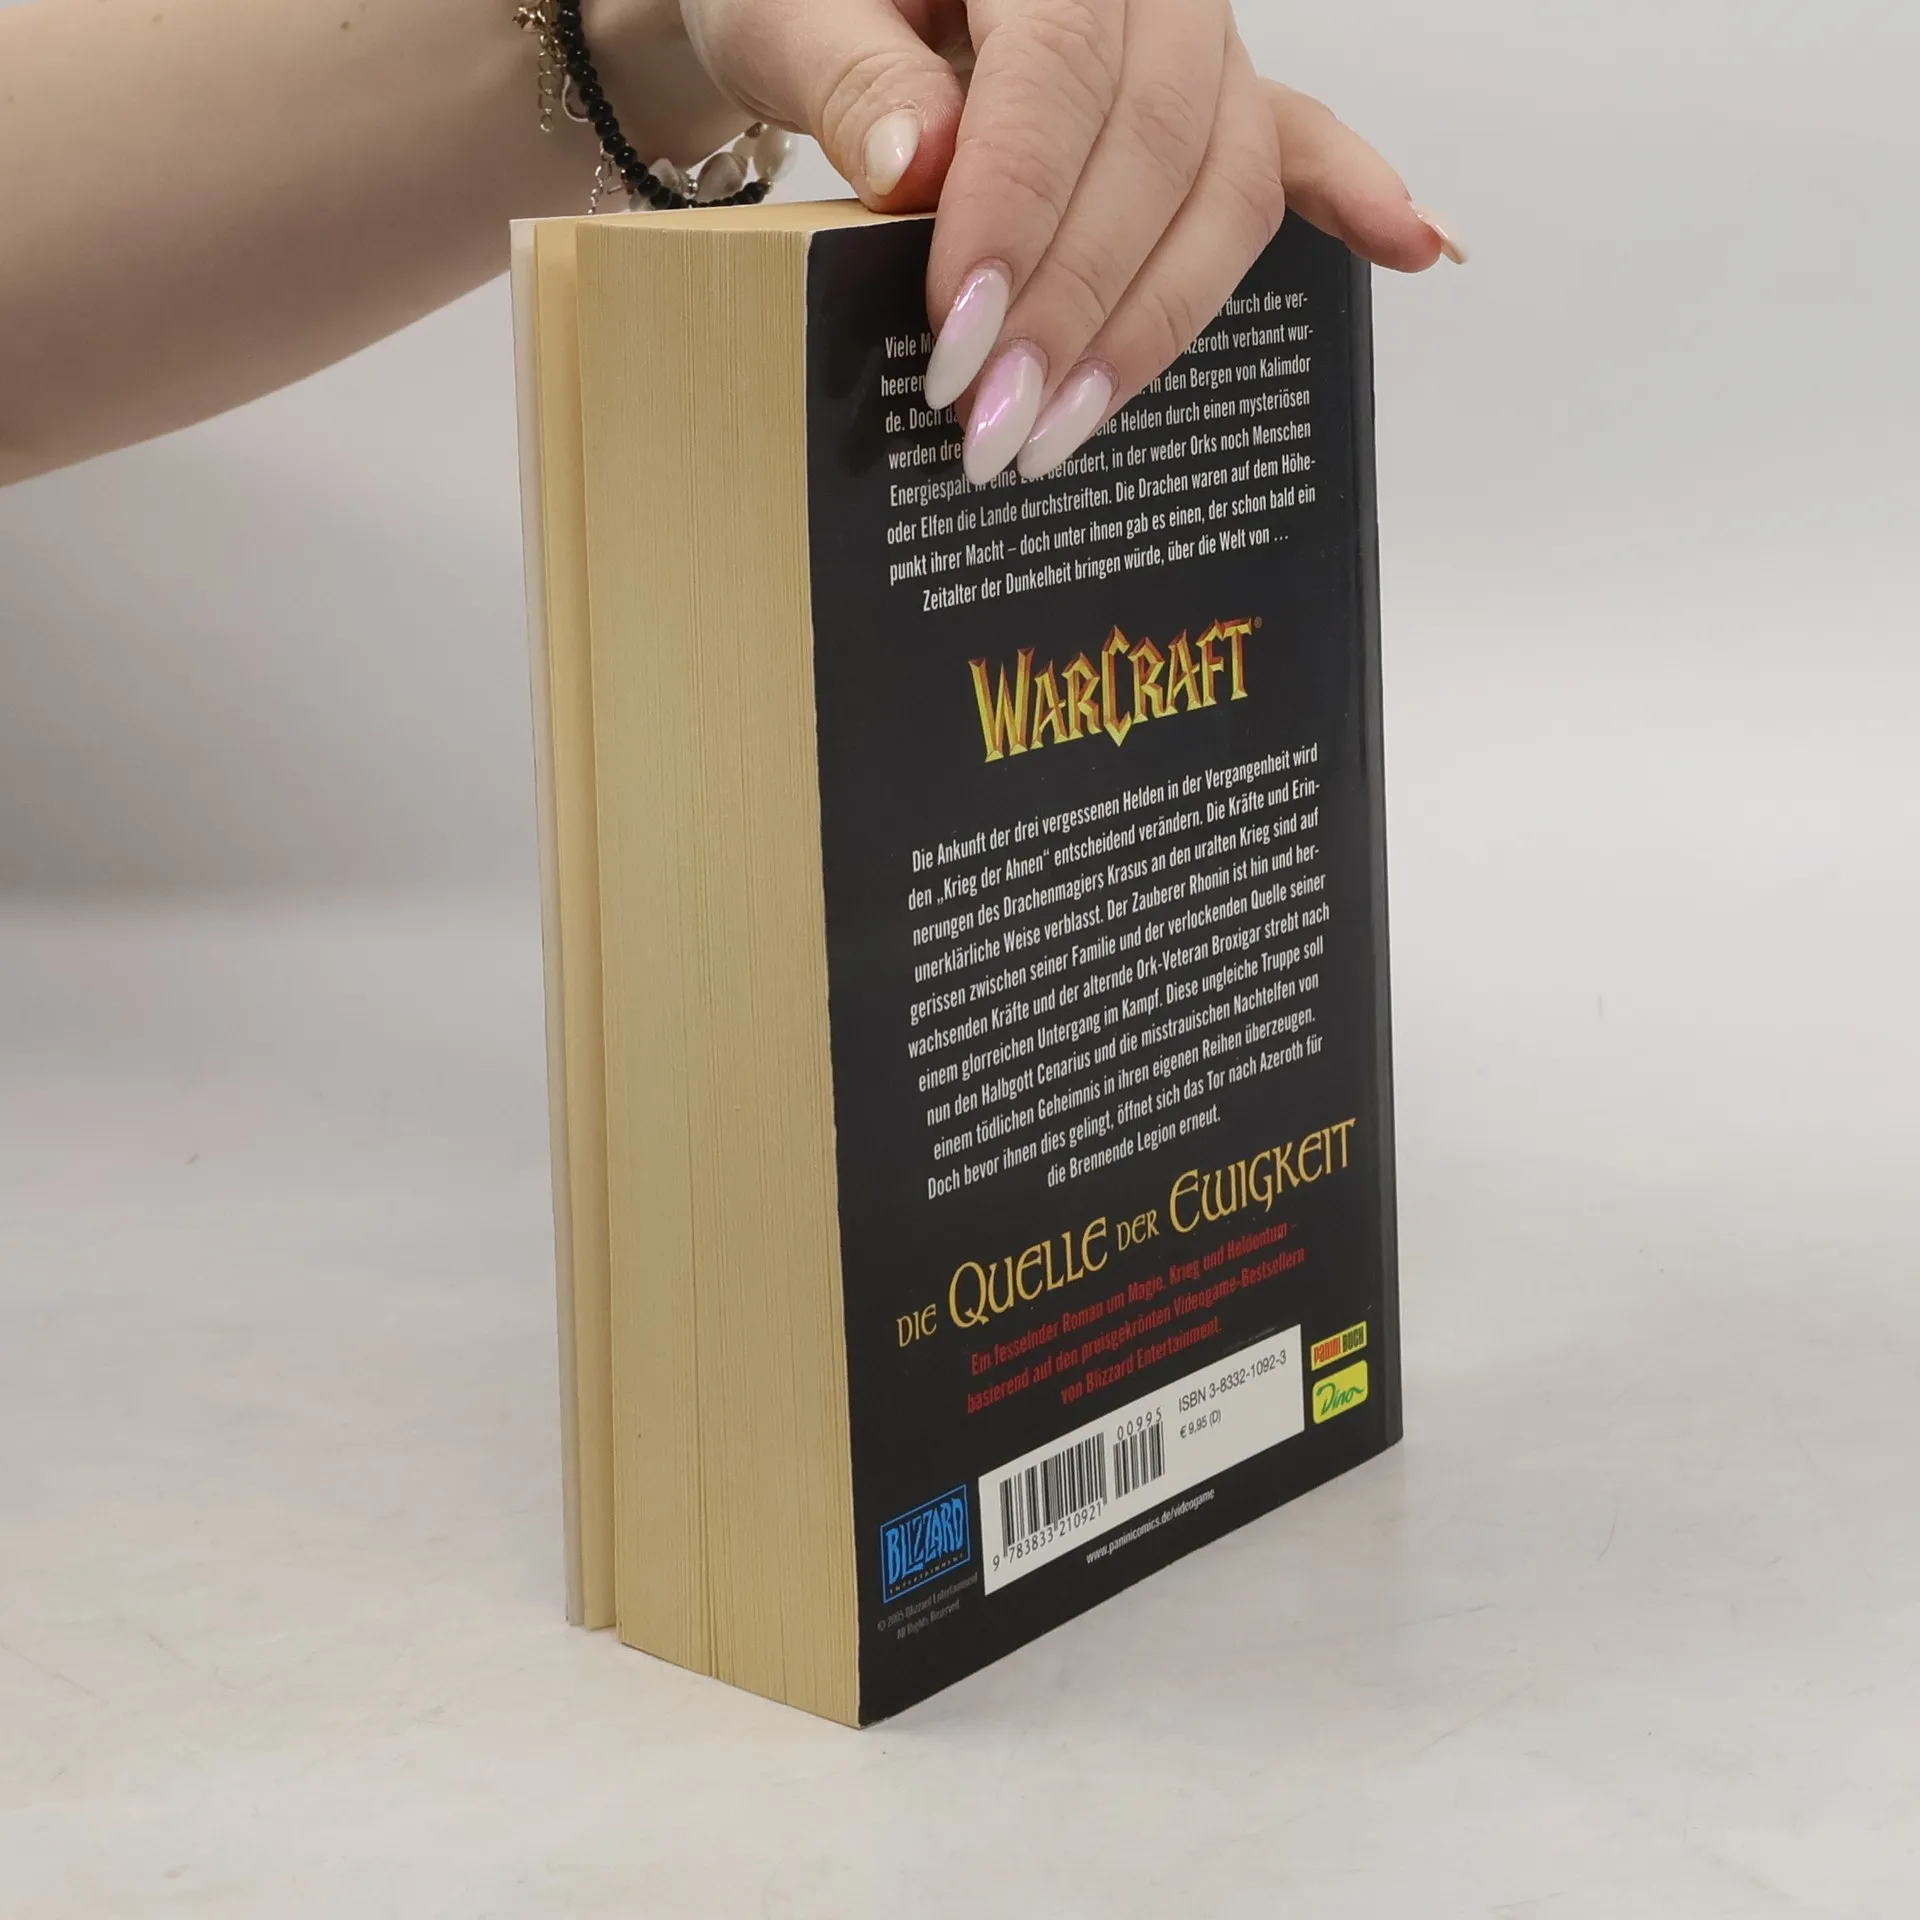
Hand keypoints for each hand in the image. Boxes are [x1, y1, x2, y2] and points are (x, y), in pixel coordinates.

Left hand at [661, 0, 1464, 483]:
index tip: (959, 343)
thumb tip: (918, 168)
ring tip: (1073, 427)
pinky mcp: (1213, 98)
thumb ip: (846, 74)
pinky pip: (1296, 144)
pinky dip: (1353, 197)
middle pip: (1157, 147)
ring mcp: (1198, 41)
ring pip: (1225, 183)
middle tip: (998, 428)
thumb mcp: (784, 7)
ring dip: (1157, 322)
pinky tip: (1414, 248)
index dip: (1017, 218)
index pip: (1060, 73)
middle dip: (1075, 308)